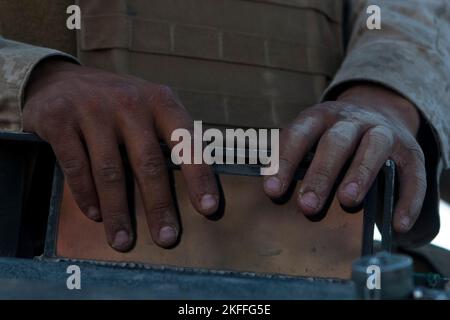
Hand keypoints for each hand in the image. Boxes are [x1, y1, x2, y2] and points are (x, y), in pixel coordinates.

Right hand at [24, 60, 218, 250]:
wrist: (59, 79)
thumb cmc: (116, 105)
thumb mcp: (148, 108)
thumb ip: (168, 137)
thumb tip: (193, 188)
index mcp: (160, 102)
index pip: (186, 141)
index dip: (199, 176)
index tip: (209, 208)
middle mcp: (129, 102)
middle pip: (149, 163)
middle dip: (159, 206)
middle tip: (167, 238)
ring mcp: (93, 109)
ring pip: (111, 171)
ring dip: (118, 212)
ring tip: (123, 241)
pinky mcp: (60, 119)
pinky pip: (76, 166)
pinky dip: (86, 195)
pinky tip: (95, 215)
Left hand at [263, 84, 425, 232]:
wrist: (380, 113)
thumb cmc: (336, 135)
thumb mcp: (314, 135)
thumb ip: (296, 156)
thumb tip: (271, 190)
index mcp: (322, 116)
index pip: (299, 134)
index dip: (285, 161)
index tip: (272, 191)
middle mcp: (353, 120)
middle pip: (336, 142)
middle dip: (321, 174)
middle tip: (307, 205)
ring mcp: (384, 132)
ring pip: (373, 148)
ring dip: (360, 174)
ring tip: (348, 200)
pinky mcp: (410, 150)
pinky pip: (413, 174)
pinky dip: (408, 199)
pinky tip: (397, 223)